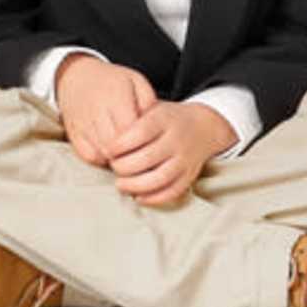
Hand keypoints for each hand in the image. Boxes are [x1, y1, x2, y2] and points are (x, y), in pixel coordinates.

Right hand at [52, 53, 159, 166]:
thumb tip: (154, 123)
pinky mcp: (73, 133)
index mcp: (116, 95)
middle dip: (128, 151)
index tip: (147, 141)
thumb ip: (149, 101)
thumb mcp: (136, 81)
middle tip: (137, 151)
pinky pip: (87, 155)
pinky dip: (99, 159)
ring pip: (101, 151)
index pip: (130, 127)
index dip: (140, 139)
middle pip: (114, 143)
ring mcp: (83, 123)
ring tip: (125, 152)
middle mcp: (97, 109)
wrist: (77, 77)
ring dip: (115, 157)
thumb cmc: (112, 81)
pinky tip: (108, 152)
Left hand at [109, 100, 236, 207]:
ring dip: (136, 185)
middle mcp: (177, 138)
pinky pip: (173, 191)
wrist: (203, 126)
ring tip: (120, 185)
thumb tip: (103, 140)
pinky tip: (138, 197)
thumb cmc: (166, 120)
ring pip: (160, 177)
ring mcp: (185, 158)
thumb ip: (130, 120)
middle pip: (148, 157)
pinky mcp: (190, 175)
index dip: (119, 145)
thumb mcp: (151, 109)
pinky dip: (154, 198)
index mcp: (165, 119)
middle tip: (113, 167)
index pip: (140, 132)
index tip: (107, 150)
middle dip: (124, 167)